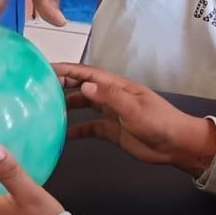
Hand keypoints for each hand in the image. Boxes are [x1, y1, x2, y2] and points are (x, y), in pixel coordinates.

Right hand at [54, 63, 215, 175]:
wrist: (176, 145)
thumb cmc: (159, 122)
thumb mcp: (134, 108)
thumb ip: (110, 97)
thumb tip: (84, 84)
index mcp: (117, 86)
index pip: (87, 73)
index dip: (67, 70)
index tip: (46, 69)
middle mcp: (111, 97)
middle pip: (82, 87)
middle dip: (62, 85)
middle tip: (38, 89)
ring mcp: (110, 114)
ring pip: (83, 106)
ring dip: (66, 106)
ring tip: (44, 109)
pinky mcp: (110, 131)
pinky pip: (88, 127)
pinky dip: (75, 130)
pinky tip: (61, 135)